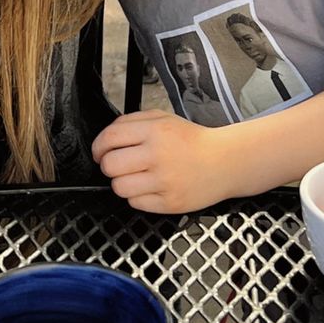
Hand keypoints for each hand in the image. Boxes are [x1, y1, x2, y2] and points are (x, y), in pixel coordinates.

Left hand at [92, 110, 231, 213]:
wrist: (225, 162)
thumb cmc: (192, 141)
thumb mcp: (164, 119)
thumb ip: (132, 122)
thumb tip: (105, 138)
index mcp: (155, 131)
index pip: (109, 138)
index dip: (98, 147)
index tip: (99, 153)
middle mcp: (158, 155)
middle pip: (110, 165)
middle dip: (109, 166)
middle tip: (120, 166)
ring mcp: (164, 181)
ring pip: (119, 187)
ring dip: (122, 183)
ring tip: (137, 178)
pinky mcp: (170, 203)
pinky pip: (135, 203)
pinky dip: (138, 197)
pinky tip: (151, 188)